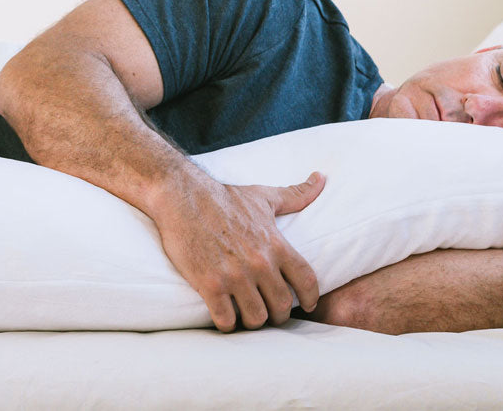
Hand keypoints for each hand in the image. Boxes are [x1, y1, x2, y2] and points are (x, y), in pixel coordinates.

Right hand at [157, 172, 324, 331]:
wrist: (182, 197)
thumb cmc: (223, 198)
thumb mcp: (263, 196)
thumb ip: (295, 194)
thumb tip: (321, 178)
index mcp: (276, 245)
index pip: (307, 281)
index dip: (310, 299)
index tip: (306, 305)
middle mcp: (259, 263)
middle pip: (283, 306)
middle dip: (278, 314)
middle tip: (269, 312)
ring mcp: (234, 276)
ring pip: (257, 318)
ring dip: (253, 321)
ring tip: (246, 316)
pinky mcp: (209, 285)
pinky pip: (226, 319)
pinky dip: (227, 324)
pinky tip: (224, 316)